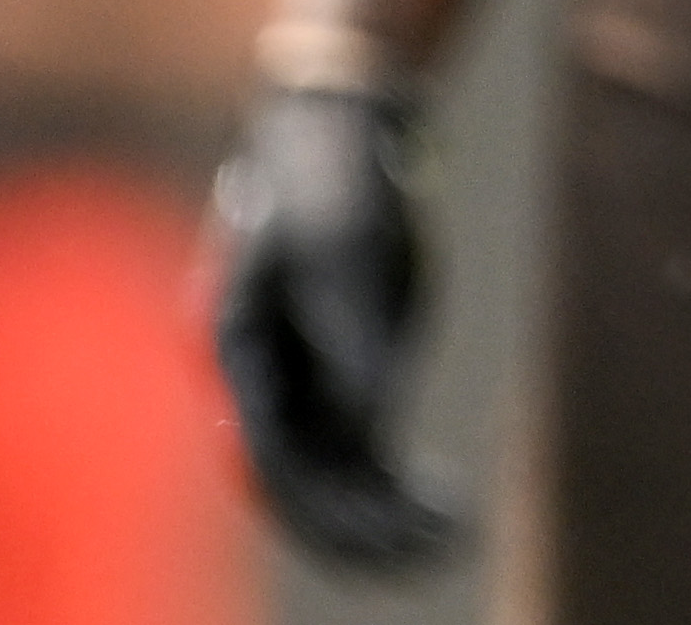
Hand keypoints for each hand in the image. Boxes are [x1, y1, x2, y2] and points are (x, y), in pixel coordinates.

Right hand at [210, 75, 468, 569]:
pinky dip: (404, 486)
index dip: (318, 506)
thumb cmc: (331, 183)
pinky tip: (450, 509)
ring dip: (387, 519)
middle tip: (434, 550)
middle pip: (300, 486)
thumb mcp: (342, 248)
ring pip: (337, 480)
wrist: (339, 138)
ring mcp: (306, 385)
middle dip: (359, 530)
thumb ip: (348, 331)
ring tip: (453, 540)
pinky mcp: (348, 377)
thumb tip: (365, 414)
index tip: (380, 528)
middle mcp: (265, 386)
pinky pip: (369, 452)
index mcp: (237, 359)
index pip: (268, 460)